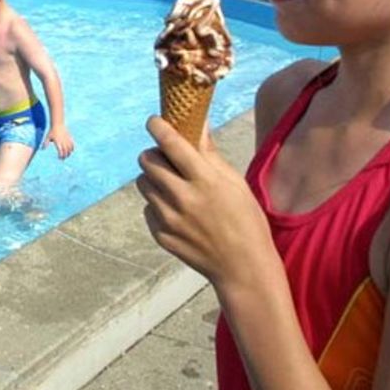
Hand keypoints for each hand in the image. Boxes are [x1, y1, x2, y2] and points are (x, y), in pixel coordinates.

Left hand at [47, 124, 74, 158]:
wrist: (58, 124)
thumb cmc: (52, 131)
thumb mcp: (47, 137)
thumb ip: (45, 143)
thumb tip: (42, 149)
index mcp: (58, 142)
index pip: (61, 152)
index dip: (61, 156)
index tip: (59, 158)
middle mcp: (63, 142)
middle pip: (66, 151)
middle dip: (65, 156)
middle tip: (63, 159)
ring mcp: (67, 140)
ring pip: (70, 148)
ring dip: (69, 153)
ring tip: (67, 155)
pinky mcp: (69, 137)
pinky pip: (72, 144)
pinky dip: (72, 148)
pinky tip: (71, 150)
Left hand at [135, 116, 276, 292]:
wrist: (243, 268)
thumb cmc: (246, 221)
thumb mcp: (235, 183)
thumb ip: (210, 154)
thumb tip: (198, 123)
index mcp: (205, 181)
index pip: (172, 145)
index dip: (158, 128)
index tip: (153, 121)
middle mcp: (183, 199)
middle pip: (148, 162)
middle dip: (154, 154)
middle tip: (167, 158)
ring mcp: (170, 219)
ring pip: (143, 184)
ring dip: (154, 179)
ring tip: (174, 186)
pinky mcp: (161, 235)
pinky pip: (148, 209)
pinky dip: (158, 205)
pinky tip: (178, 212)